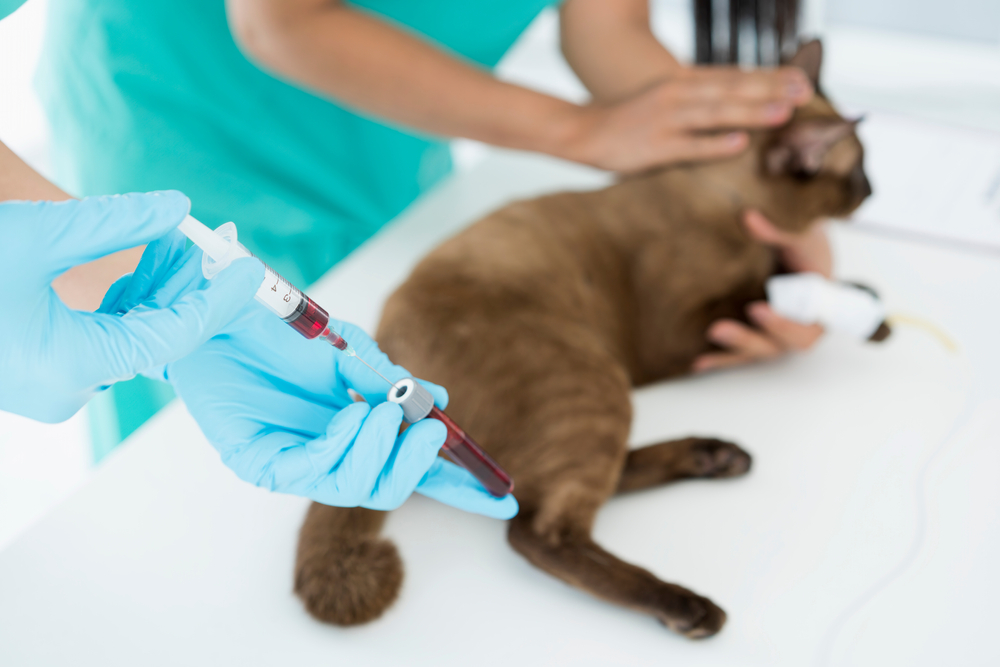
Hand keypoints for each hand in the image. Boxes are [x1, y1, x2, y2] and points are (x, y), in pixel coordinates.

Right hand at [0, 193, 261, 422]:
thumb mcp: (36, 235)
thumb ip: (113, 223)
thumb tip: (177, 206)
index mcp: (73, 368)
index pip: (176, 334)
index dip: (217, 298)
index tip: (248, 268)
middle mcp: (66, 388)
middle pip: (155, 334)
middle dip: (184, 285)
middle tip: (211, 243)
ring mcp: (50, 384)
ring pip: (126, 335)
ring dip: (152, 289)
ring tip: (174, 240)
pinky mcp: (38, 372)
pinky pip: (98, 339)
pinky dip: (121, 304)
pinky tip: (138, 263)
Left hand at [136, 262, 517, 517]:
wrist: (217, 312)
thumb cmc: (278, 332)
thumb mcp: (347, 350)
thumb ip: (388, 379)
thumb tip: (443, 404)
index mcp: (357, 432)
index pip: (413, 467)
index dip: (459, 485)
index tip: (503, 498)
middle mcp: (330, 454)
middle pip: (390, 490)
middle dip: (418, 467)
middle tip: (432, 433)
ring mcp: (296, 463)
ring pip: (355, 488)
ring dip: (380, 450)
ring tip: (383, 411)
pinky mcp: (260, 463)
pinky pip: (314, 472)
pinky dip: (345, 445)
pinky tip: (353, 413)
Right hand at [558, 66, 812, 172]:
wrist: (582, 131)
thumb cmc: (629, 120)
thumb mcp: (665, 100)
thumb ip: (697, 101)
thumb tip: (736, 113)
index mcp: (682, 83)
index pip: (732, 76)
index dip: (768, 77)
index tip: (802, 81)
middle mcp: (678, 95)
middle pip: (731, 90)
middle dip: (770, 91)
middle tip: (806, 94)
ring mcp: (666, 121)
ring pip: (715, 114)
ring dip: (751, 112)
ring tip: (782, 114)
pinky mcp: (654, 148)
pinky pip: (689, 147)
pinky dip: (714, 145)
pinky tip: (739, 145)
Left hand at [692, 210, 829, 372]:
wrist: (800, 251)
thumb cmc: (807, 245)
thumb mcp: (800, 233)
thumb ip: (778, 229)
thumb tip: (747, 217)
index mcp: (818, 305)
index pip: (804, 326)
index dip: (781, 324)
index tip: (755, 310)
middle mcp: (797, 325)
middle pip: (776, 345)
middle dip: (747, 340)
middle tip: (718, 329)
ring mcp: (774, 332)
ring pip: (756, 350)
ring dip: (731, 349)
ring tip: (706, 338)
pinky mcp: (755, 332)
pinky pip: (739, 352)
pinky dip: (719, 358)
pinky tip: (696, 362)